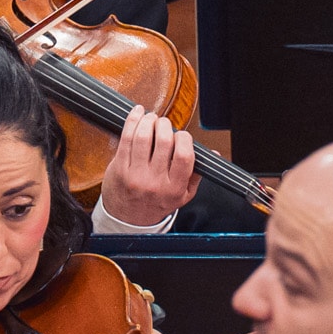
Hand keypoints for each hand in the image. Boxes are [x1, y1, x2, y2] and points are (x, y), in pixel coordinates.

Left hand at [97, 107, 194, 227]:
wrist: (128, 218)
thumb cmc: (156, 204)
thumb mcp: (183, 196)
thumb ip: (197, 174)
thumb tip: (213, 154)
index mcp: (174, 188)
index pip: (184, 156)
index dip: (184, 138)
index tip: (181, 135)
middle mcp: (155, 182)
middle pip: (163, 142)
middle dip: (165, 125)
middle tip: (163, 123)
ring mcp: (135, 174)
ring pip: (143, 137)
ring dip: (148, 121)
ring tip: (150, 119)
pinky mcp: (119, 167)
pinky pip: (126, 138)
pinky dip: (132, 121)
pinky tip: (137, 115)